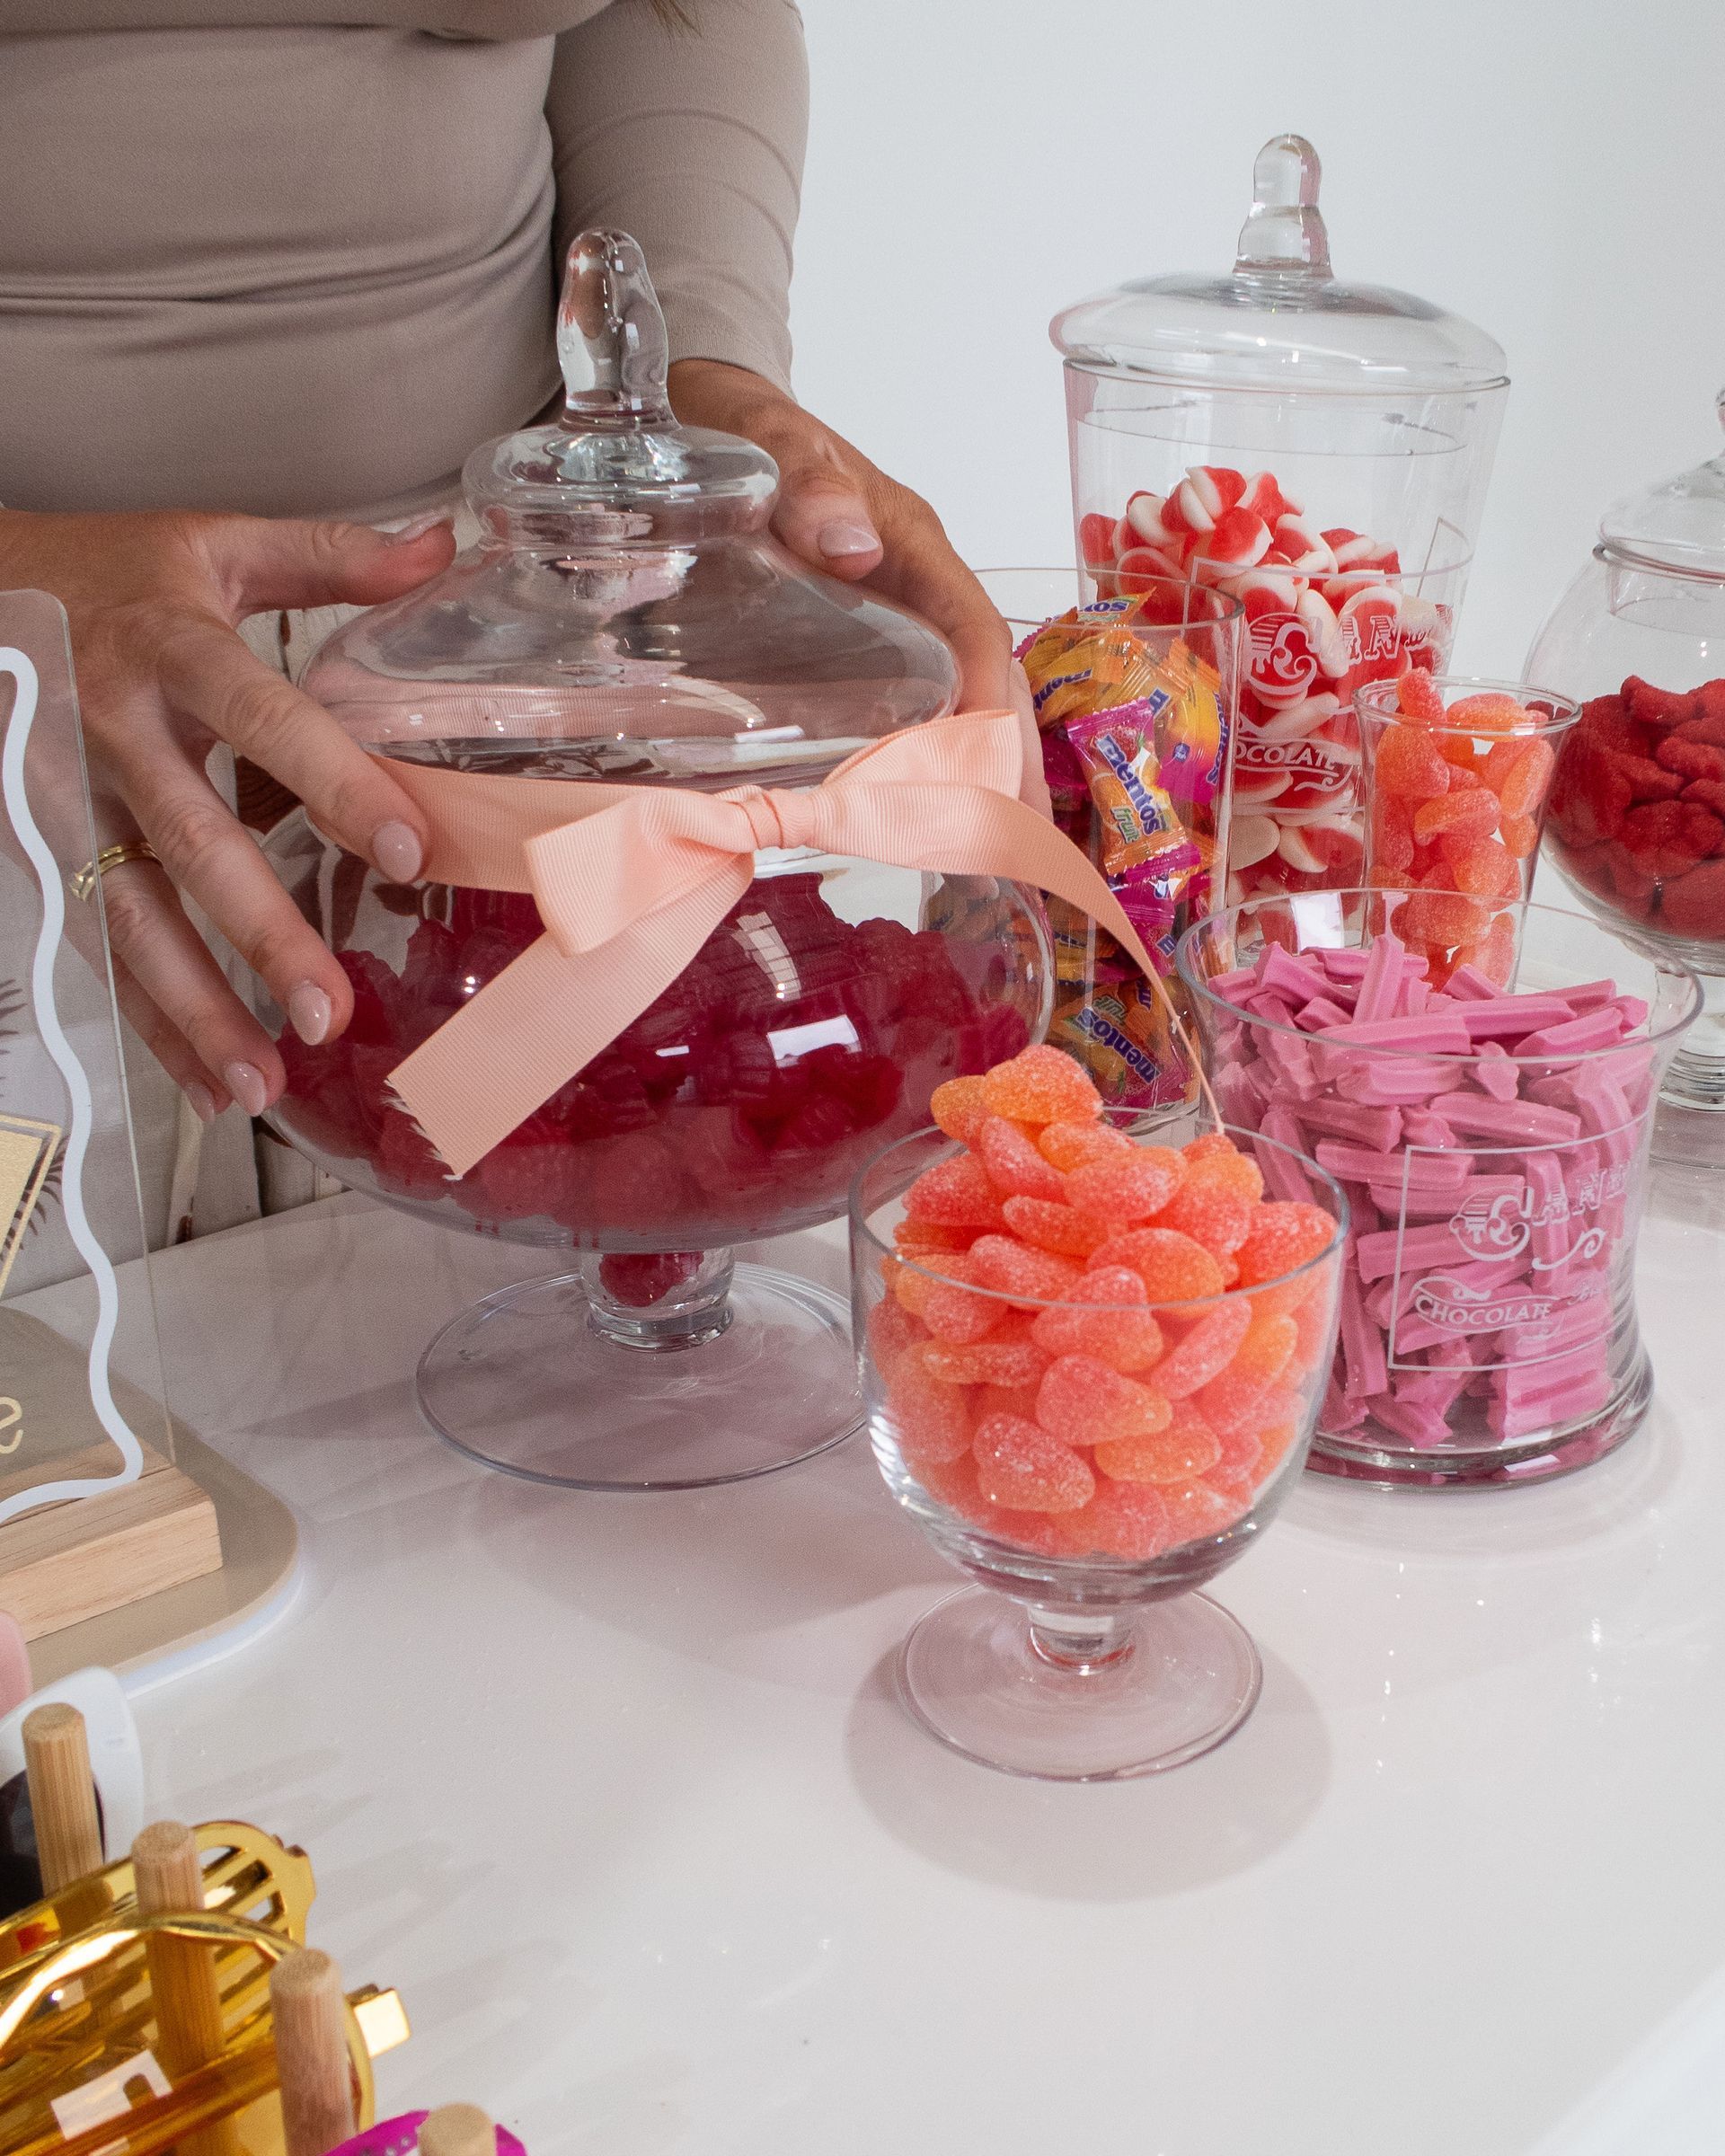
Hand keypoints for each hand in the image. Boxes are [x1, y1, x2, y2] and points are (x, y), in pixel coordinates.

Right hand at [0, 507, 455, 1116]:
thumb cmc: (102, 572)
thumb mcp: (209, 543)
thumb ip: (328, 556)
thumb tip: (438, 545)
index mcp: (171, 649)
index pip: (264, 718)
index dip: (335, 783)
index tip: (406, 848)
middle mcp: (112, 729)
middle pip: (190, 842)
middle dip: (259, 933)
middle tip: (328, 1009)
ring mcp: (64, 796)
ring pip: (129, 915)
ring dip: (194, 1008)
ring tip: (262, 1081)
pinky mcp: (36, 844)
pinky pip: (96, 942)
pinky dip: (148, 1019)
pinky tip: (204, 1081)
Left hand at [667, 361, 1046, 811]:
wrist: (714, 416)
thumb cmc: (750, 431)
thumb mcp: (771, 444)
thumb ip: (806, 485)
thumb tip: (853, 549)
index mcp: (911, 543)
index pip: (971, 626)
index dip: (986, 697)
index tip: (986, 767)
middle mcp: (917, 589)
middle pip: (983, 680)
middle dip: (1003, 763)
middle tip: (1014, 847)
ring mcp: (896, 622)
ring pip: (956, 704)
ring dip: (973, 780)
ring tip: (984, 860)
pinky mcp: (865, 648)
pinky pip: (913, 710)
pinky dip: (923, 770)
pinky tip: (918, 824)